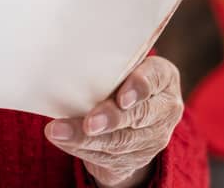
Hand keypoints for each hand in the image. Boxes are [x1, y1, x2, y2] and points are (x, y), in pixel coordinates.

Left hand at [45, 57, 183, 187]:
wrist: (129, 119)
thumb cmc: (119, 81)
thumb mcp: (121, 68)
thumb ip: (106, 66)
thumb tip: (63, 63)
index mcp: (163, 78)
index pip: (156, 77)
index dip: (139, 87)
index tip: (121, 98)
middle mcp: (165, 109)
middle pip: (138, 115)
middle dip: (110, 119)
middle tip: (89, 123)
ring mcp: (154, 137)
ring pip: (120, 141)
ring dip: (86, 138)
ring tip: (59, 132)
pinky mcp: (137, 159)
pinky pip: (108, 157)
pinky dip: (82, 148)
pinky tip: (64, 140)